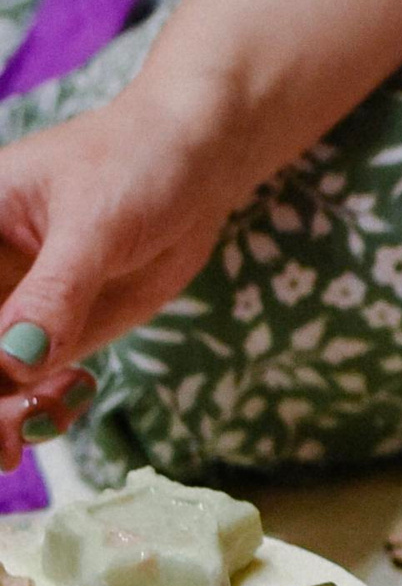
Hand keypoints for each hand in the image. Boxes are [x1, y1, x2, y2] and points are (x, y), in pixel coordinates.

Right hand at [0, 89, 241, 466]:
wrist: (199, 162)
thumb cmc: (139, 160)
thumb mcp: (96, 221)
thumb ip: (56, 291)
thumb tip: (14, 358)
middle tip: (11, 426)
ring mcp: (10, 308)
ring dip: (3, 415)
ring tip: (45, 414)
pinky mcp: (50, 333)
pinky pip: (24, 388)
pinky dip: (37, 409)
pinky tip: (68, 397)